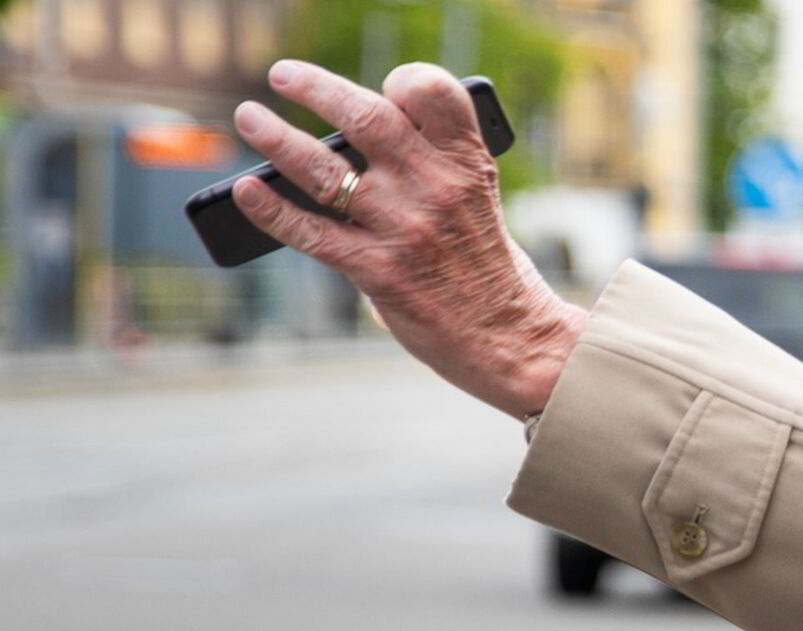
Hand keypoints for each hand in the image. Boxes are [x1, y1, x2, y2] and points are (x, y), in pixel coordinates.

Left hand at [232, 60, 585, 417]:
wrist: (508, 335)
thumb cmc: (486, 266)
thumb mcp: (477, 199)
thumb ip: (431, 165)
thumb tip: (349, 147)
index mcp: (467, 163)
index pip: (433, 93)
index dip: (404, 78)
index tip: (383, 85)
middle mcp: (436, 188)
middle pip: (366, 117)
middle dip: (316, 89)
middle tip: (282, 75)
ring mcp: (404, 228)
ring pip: (324, 170)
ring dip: (276, 139)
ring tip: (250, 119)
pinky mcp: (378, 271)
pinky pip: (311, 233)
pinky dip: (271, 209)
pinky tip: (246, 192)